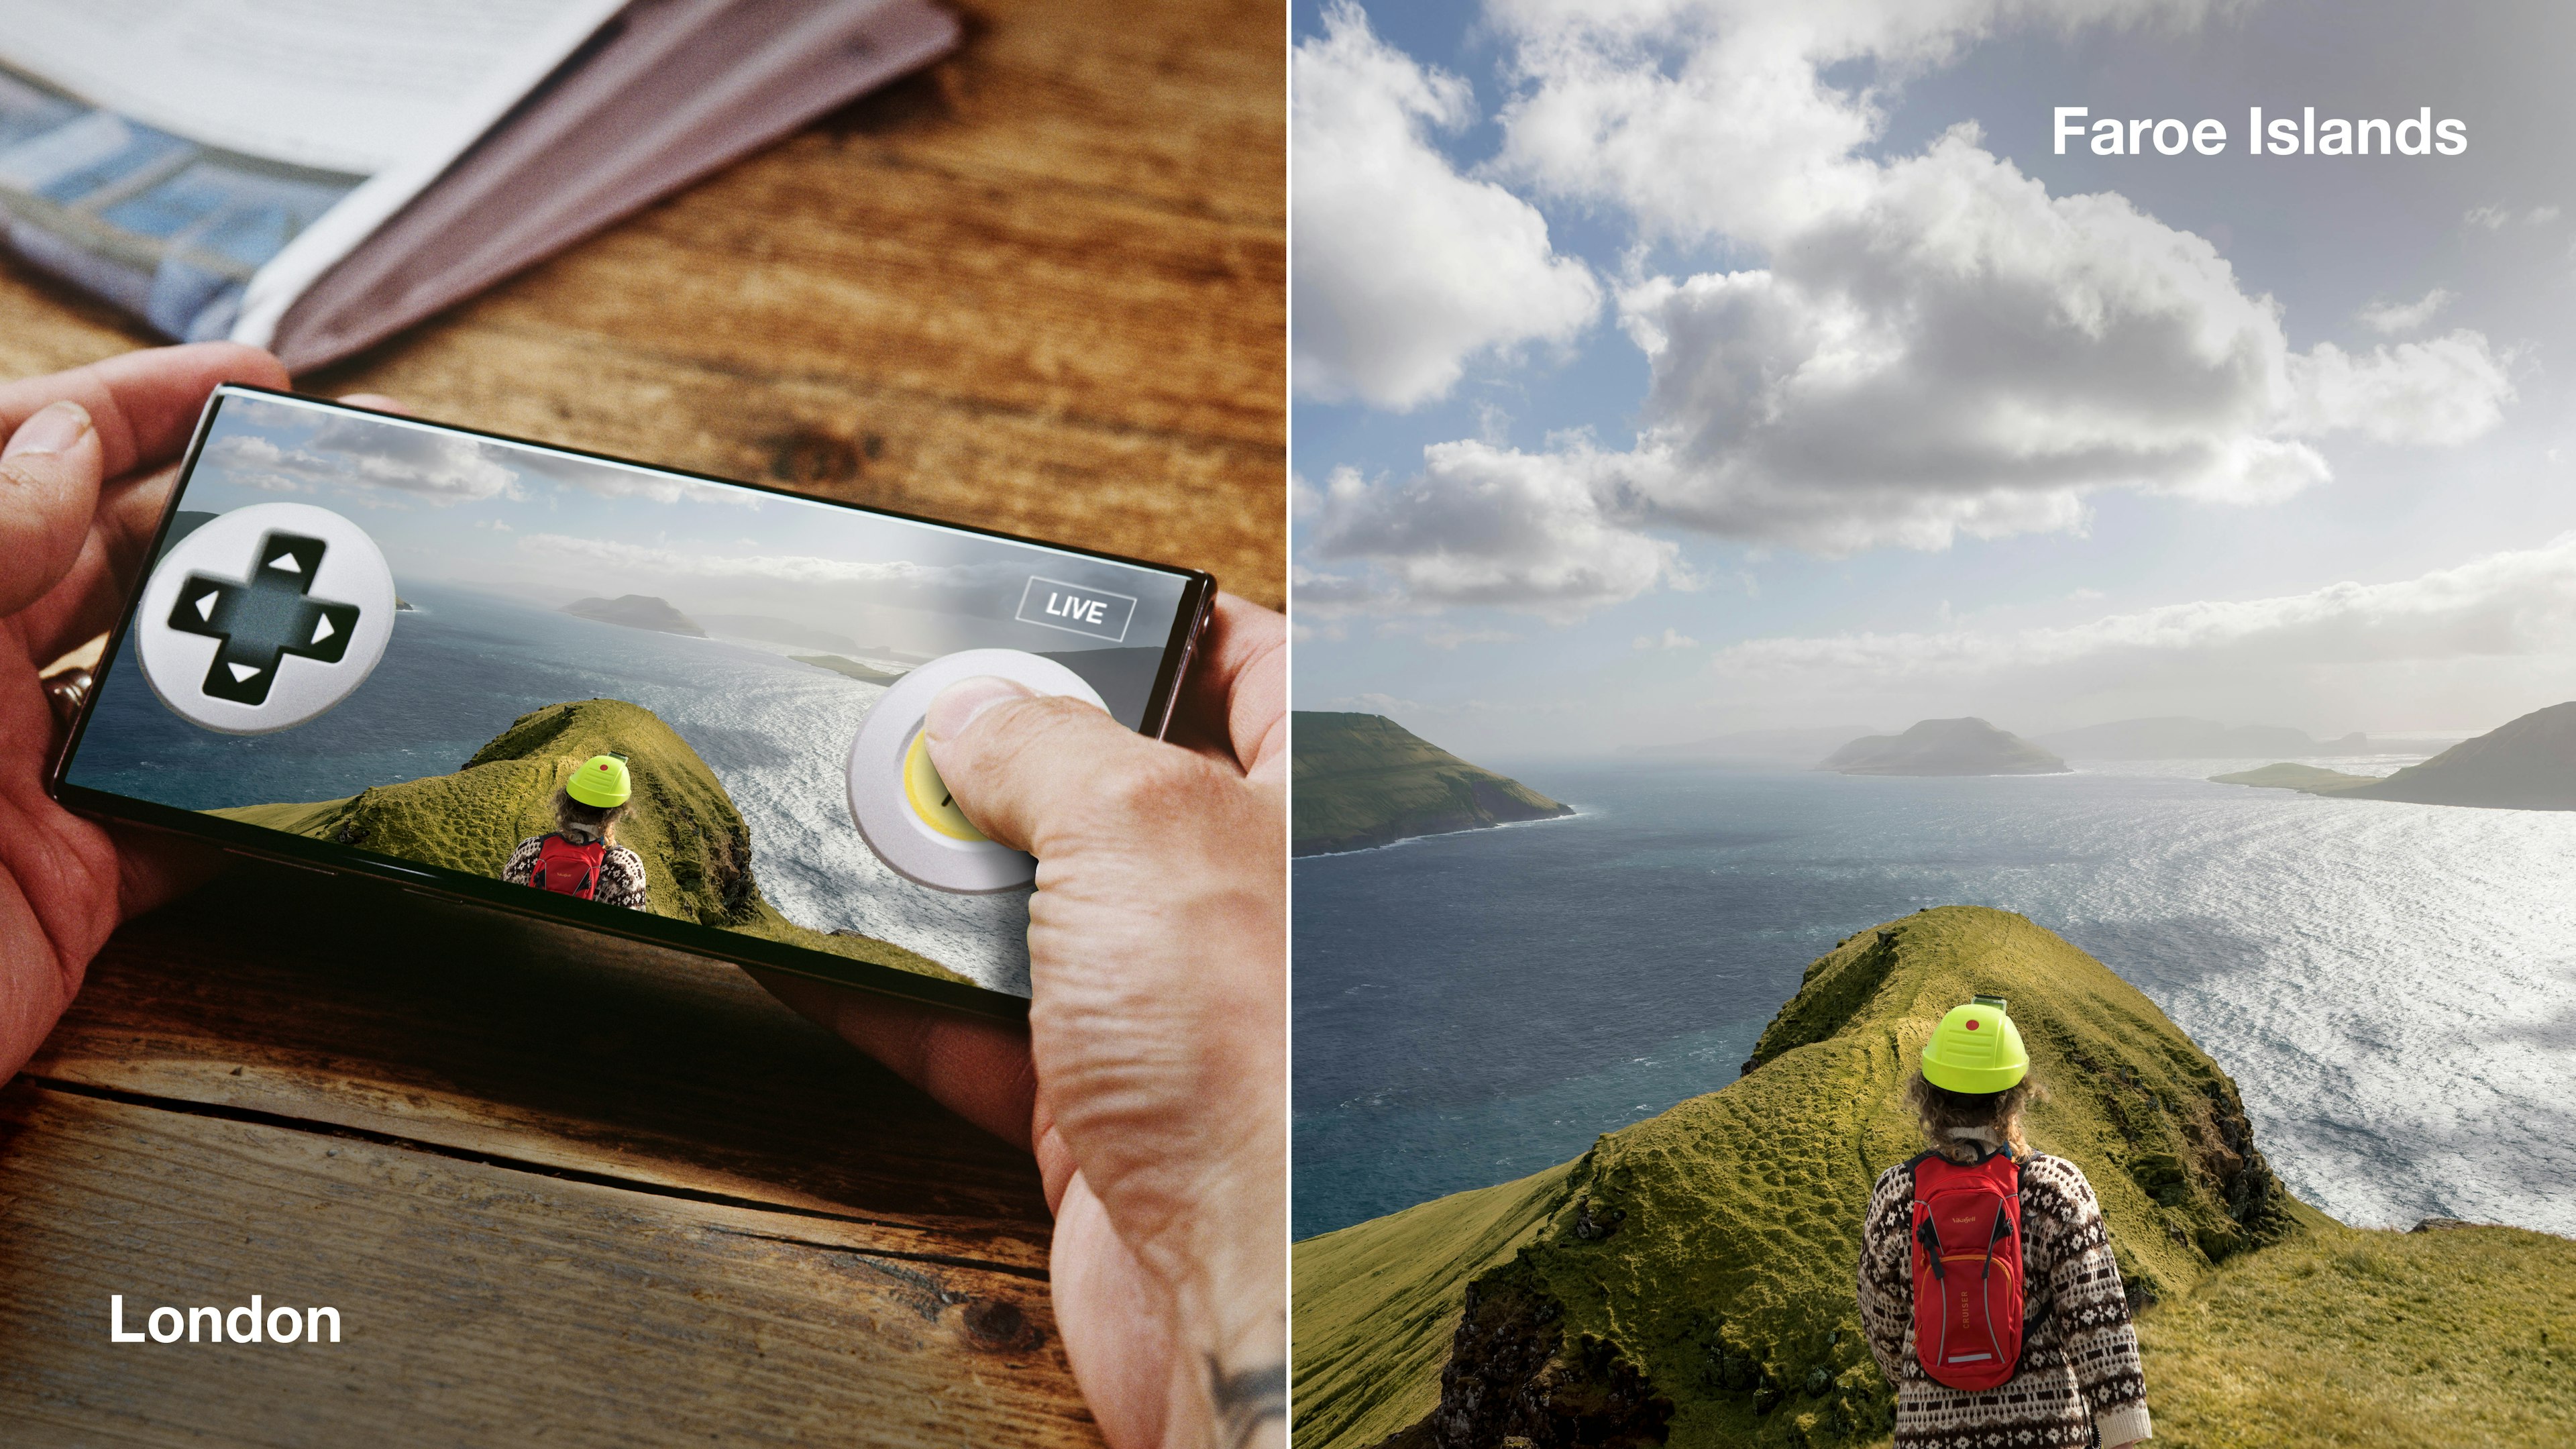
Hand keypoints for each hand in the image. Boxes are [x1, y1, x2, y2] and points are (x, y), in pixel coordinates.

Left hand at [0, 344, 291, 1079]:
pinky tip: (330, 753)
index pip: (18, 459)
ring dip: (263, 642)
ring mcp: (15, 782)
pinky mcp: (67, 889)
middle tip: (342, 486)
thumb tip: (66, 446)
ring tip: (365, 604)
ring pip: (165, 681)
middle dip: (225, 510)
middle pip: (109, 559)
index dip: (129, 402)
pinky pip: (188, 822)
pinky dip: (261, 791)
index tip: (248, 380)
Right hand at [761, 592, 1284, 1448]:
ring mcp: (1165, 1009)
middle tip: (910, 716)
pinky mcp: (1089, 1108)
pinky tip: (811, 934)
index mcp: (1311, 809)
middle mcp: (1245, 904)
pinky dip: (885, 984)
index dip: (1171, 624)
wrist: (1236, 1298)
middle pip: (1109, 785)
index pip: (1254, 668)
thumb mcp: (1144, 832)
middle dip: (1004, 755)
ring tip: (837, 811)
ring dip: (927, 871)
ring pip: (1025, 906)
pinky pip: (967, 1021)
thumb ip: (1049, 748)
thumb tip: (974, 716)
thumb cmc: (1257, 1056)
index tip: (1076, 600)